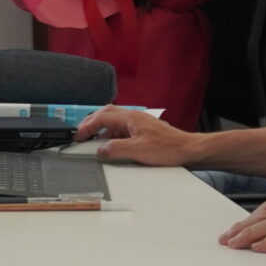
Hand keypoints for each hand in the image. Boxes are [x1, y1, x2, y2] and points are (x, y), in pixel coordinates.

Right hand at [77, 107, 200, 167]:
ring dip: (102, 128)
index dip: (86, 126)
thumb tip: (100, 150)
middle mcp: (134, 117)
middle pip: (106, 114)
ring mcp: (140, 123)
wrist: (188, 150)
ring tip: (93, 140)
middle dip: (91, 122)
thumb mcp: (137, 151)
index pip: (101, 117)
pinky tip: (112, 145)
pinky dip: (112, 135)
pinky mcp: (144, 131)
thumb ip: (115, 149)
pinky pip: (122, 129)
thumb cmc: (168, 148)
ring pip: (114, 121)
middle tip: (81, 133)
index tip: (77, 135)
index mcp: (130, 118)